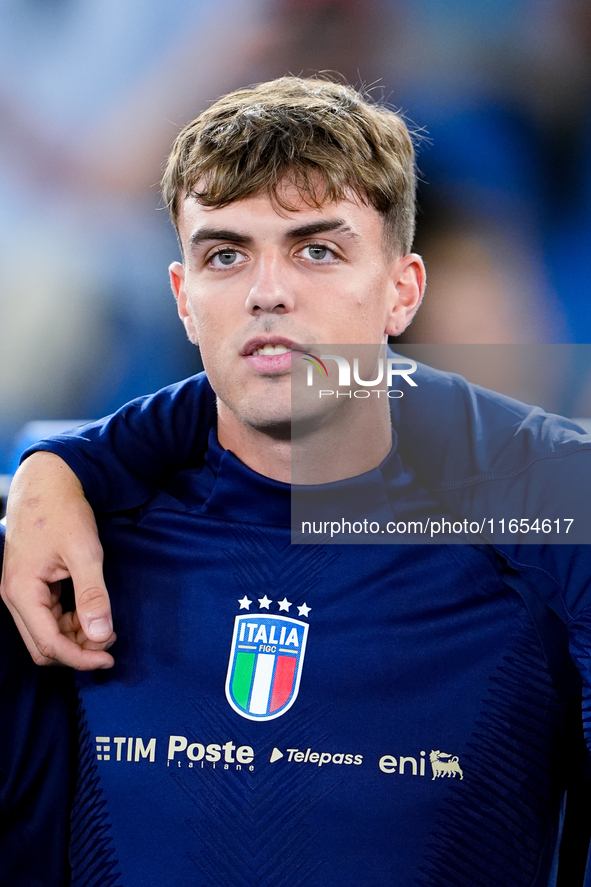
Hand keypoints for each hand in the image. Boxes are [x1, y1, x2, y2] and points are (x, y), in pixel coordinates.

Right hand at [0, 452, 115, 668]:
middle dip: (77, 651)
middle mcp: (15, 597)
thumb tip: (100, 635)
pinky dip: (71, 622)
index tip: (109, 658)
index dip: (80, 658)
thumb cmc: (62, 511)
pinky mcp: (31, 585)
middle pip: (42, 647)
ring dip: (75, 637)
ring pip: (46, 633)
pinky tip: (92, 614)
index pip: (49, 645)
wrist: (47, 482)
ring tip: (106, 626)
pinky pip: (48, 617)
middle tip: (110, 644)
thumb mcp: (84, 552)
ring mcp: (21, 592)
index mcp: (22, 592)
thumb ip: (93, 595)